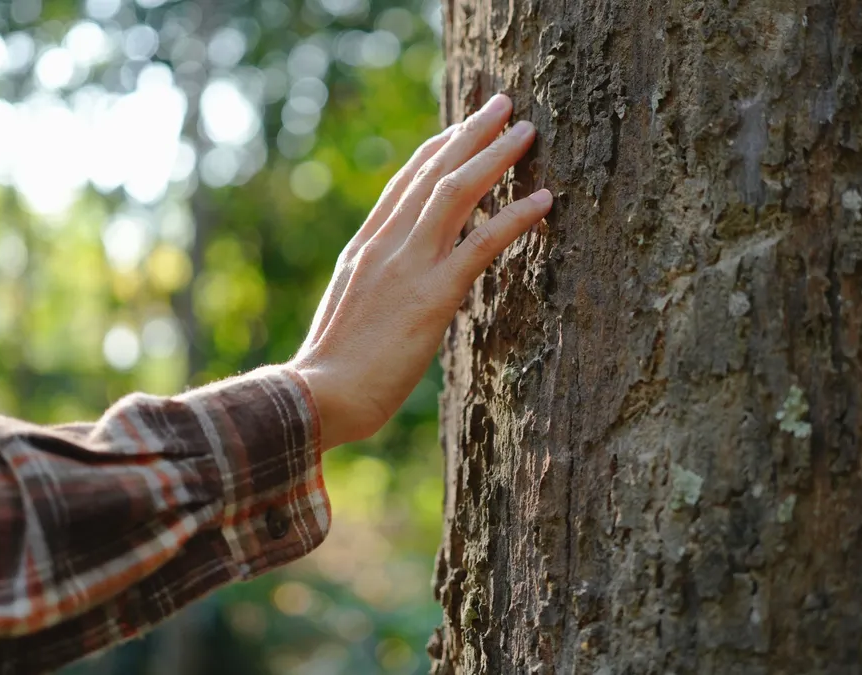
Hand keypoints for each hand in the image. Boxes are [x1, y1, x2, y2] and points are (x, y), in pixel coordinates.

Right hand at [290, 93, 551, 449]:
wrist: (318, 398)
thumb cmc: (331, 374)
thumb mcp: (348, 315)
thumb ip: (373, 289)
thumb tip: (398, 287)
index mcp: (362, 249)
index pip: (402, 185)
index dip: (435, 151)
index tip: (460, 128)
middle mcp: (384, 246)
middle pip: (432, 173)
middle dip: (469, 134)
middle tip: (502, 105)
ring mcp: (408, 267)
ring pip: (456, 193)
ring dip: (494, 157)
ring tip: (526, 131)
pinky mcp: (432, 296)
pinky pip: (481, 244)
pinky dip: (515, 217)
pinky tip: (544, 199)